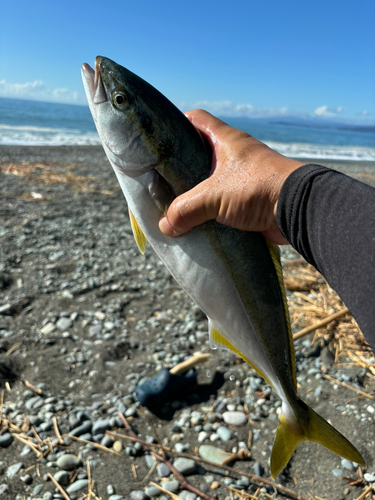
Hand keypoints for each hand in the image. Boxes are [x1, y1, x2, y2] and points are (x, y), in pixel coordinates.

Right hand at [159, 109, 303, 244]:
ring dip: (198, 192)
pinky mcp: (251, 196)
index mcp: (226, 140)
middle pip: (201, 151)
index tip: (160, 141)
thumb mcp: (214, 196)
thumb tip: (165, 225)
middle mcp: (236, 153)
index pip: (196, 119)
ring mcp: (245, 174)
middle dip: (183, 167)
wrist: (298, 209)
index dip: (176, 124)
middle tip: (164, 181)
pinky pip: (225, 199)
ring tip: (178, 204)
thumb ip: (186, 209)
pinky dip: (213, 208)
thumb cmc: (257, 188)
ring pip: (213, 178)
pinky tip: (199, 220)